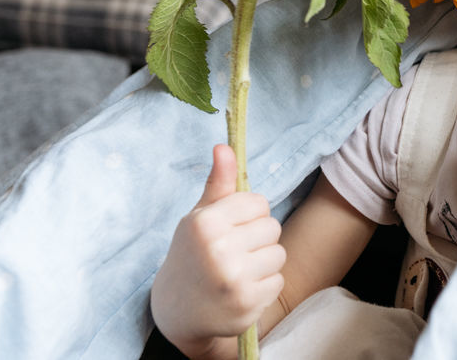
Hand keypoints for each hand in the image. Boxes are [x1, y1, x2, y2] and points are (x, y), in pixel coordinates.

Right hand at [150, 144, 286, 358]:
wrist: (177, 311)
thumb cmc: (192, 255)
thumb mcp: (199, 217)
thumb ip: (218, 183)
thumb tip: (225, 146)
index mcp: (205, 223)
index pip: (259, 202)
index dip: (249, 215)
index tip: (231, 228)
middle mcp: (218, 249)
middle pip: (272, 227)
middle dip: (258, 238)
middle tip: (234, 252)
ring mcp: (234, 279)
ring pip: (279, 254)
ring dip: (264, 263)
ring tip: (238, 271)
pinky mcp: (247, 303)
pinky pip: (278, 281)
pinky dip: (264, 286)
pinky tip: (241, 290)